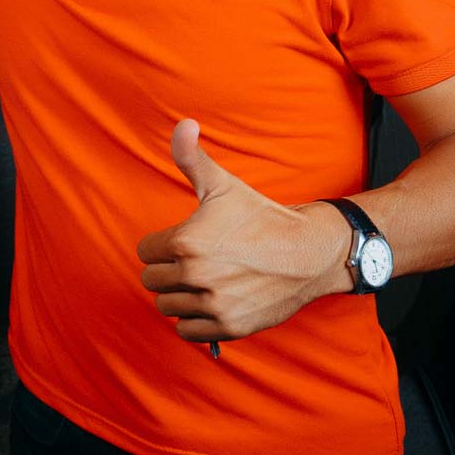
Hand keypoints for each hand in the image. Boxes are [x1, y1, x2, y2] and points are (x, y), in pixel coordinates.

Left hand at [135, 119, 352, 342]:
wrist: (309, 253)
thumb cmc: (262, 217)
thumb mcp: (223, 185)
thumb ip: (191, 157)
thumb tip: (183, 124)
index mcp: (185, 242)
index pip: (145, 252)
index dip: (164, 245)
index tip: (188, 241)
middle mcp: (195, 275)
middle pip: (152, 281)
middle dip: (169, 271)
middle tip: (197, 261)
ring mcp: (212, 304)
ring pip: (167, 306)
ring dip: (181, 296)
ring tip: (206, 280)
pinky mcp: (227, 327)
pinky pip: (187, 330)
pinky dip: (195, 320)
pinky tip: (212, 301)